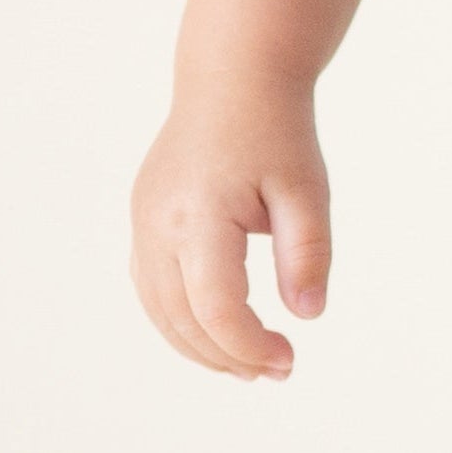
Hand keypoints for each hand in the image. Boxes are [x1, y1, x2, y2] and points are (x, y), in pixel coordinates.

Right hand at [131, 81, 329, 380]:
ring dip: (201, 348)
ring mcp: (143, 223)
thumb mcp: (307, 188)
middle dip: (229, 356)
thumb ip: (308, 252)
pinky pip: (151, 289)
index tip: (290, 360)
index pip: (216, 307)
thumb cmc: (276, 132)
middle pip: (183, 319)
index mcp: (201, 214)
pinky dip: (180, 321)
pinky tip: (218, 334)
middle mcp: (159, 224)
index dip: (250, 346)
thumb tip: (307, 315)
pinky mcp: (143, 222)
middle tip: (278, 371)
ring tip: (250, 365)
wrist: (232, 81)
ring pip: (159, 311)